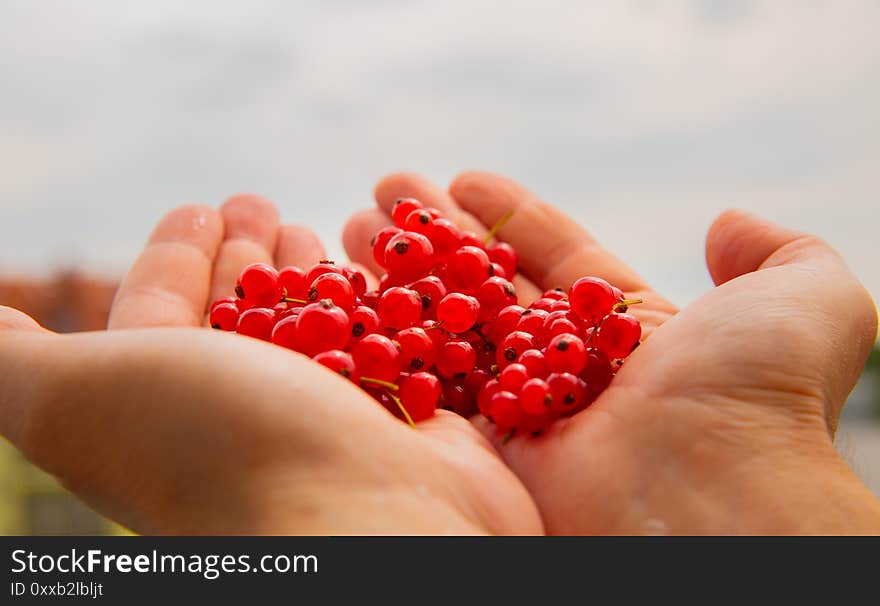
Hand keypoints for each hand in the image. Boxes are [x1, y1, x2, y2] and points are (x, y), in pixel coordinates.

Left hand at [0, 195, 541, 534]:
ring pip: (311, 326)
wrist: (365, 530)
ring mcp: (328, 415)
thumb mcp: (76, 397)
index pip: (161, 311)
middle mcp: (247, 414)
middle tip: (259, 203)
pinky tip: (379, 273)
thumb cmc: (219, 450)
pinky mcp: (403, 412)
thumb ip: (14, 366)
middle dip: (245, 256)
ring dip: (307, 273)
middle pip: (240, 315)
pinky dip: (377, 304)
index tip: (199, 208)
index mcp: (169, 405)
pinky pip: (382, 342)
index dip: (173, 258)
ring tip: (313, 227)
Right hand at [344, 172, 879, 533]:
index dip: (510, 218)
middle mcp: (573, 371)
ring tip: (354, 226)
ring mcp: (524, 409)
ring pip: (452, 328)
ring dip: (403, 276)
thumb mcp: (806, 302)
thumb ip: (780, 254)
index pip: (558, 259)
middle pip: (492, 288)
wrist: (707, 501)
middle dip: (439, 240)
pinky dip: (393, 338)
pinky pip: (432, 380)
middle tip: (386, 194)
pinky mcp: (484, 445)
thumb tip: (729, 222)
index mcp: (633, 333)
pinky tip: (350, 290)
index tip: (461, 179)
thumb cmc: (752, 395)